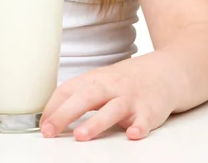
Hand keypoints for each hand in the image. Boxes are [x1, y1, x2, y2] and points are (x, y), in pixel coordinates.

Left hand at [39, 57, 174, 140]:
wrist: (164, 72)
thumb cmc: (125, 81)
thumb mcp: (100, 82)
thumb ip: (79, 96)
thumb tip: (51, 115)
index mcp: (94, 80)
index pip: (68, 90)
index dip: (53, 107)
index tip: (42, 124)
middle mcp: (110, 87)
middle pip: (85, 98)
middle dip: (65, 115)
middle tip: (49, 131)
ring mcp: (130, 98)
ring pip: (112, 109)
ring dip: (96, 123)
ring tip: (81, 136)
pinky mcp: (150, 109)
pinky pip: (145, 119)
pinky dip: (140, 126)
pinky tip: (133, 134)